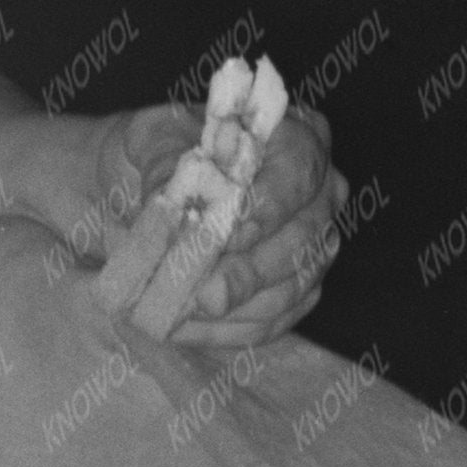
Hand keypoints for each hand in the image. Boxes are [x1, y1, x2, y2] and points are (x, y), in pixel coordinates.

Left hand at [4, 99, 345, 347]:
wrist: (148, 190)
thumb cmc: (159, 154)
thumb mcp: (152, 139)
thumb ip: (167, 161)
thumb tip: (174, 199)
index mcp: (294, 136)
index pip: (298, 173)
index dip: (265, 209)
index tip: (226, 237)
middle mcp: (319, 194)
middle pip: (302, 241)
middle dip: (248, 273)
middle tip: (203, 295)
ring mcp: (314, 248)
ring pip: (289, 289)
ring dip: (233, 309)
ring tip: (180, 314)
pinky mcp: (295, 294)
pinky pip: (271, 322)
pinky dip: (224, 331)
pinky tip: (181, 327)